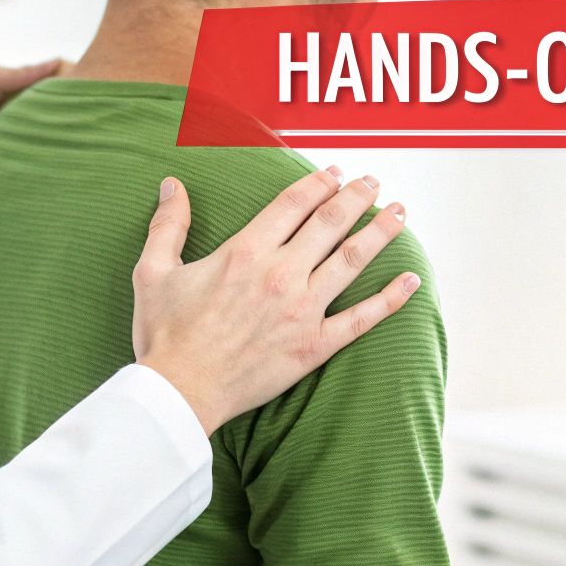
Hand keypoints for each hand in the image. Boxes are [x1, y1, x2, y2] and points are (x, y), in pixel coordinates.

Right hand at [131, 167, 419, 434]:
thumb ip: (168, 225)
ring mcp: (302, 310)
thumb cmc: (164, 334)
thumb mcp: (153, 271)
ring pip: (352, 260)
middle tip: (373, 182)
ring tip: (399, 212)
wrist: (179, 393)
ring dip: (380, 232)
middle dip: (356, 197)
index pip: (294, 203)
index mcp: (246, 251)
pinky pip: (362, 319)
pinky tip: (411, 280)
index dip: (319, 182)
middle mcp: (281, 274)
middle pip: (330, 223)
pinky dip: (390, 298)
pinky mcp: (314, 346)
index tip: (336, 172)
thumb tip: (172, 185)